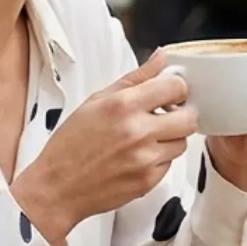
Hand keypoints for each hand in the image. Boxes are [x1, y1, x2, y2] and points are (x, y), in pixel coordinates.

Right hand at [13, 49, 196, 245]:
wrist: (57, 187)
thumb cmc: (71, 144)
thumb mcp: (96, 101)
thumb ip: (134, 78)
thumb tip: (161, 58)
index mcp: (123, 105)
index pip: (176, 87)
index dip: (176, 88)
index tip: (169, 93)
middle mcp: (138, 132)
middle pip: (189, 118)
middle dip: (181, 114)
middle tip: (166, 115)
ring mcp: (145, 159)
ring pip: (182, 143)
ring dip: (170, 138)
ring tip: (146, 139)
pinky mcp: (148, 181)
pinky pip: (169, 164)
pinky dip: (158, 159)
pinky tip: (136, 157)